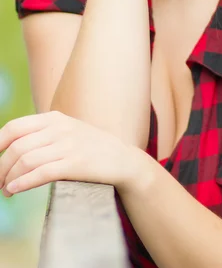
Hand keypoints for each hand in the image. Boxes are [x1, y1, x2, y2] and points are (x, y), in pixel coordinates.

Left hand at [0, 111, 135, 196]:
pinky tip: (15, 190)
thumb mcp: (67, 131)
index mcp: (54, 118)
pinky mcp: (76, 163)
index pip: (14, 127)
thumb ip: (43, 134)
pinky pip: (41, 173)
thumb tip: (10, 147)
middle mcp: (60, 128)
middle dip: (0, 167)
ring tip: (6, 189)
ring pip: (25, 160)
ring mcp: (68, 145)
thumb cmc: (91, 148)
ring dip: (9, 178)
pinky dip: (22, 183)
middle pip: (17, 147)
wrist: (122, 160)